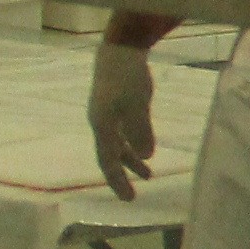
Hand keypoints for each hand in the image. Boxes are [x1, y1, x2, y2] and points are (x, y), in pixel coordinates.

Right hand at [87, 42, 158, 196]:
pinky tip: (145, 150)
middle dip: (121, 175)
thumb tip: (146, 156)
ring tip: (148, 175)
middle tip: (132, 195)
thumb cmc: (127, 77)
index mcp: (102, 125)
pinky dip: (133, 144)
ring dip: (131, 160)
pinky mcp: (115, 106)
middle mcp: (101, 123)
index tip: (128, 198)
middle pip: (110, 155)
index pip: (108, 160)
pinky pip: (122, 133)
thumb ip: (140, 131)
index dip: (117, 180)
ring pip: (118, 144)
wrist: (119, 50)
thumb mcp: (137, 105)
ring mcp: (107, 114)